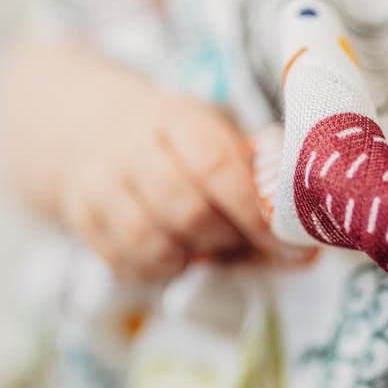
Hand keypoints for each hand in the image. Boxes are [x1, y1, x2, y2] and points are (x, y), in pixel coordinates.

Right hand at [60, 92, 283, 280]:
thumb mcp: (215, 140)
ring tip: (205, 246)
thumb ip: (257, 189)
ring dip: (190, 257)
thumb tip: (306, 256)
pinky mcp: (81, 219)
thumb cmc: (178, 145)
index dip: (252, 210)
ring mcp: (99, 184)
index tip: (283, 240)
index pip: (215, 165)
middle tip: (239, 241)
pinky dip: (160, 269)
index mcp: (176, 118)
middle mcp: (130, 147)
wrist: (90, 129)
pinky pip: (126, 263)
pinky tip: (174, 253)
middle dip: (224, 238)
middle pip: (186, 210)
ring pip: (151, 242)